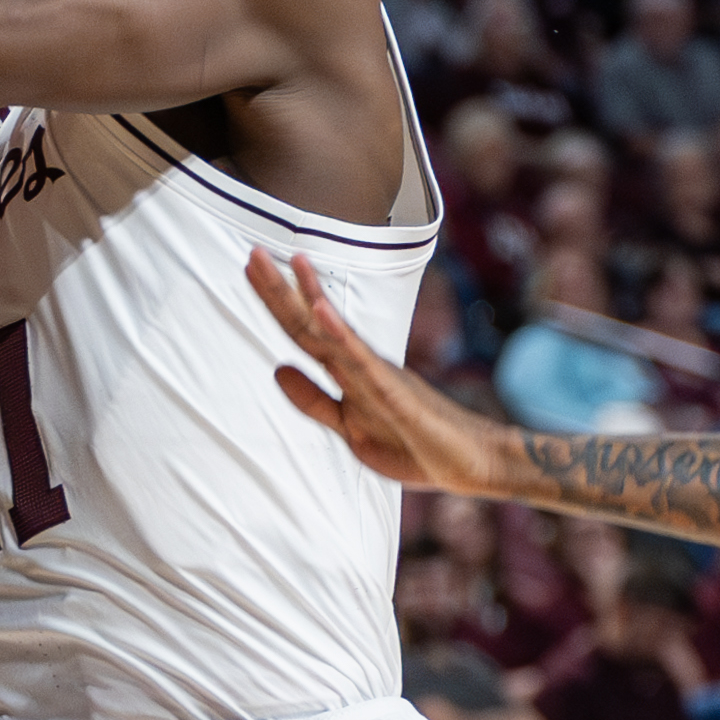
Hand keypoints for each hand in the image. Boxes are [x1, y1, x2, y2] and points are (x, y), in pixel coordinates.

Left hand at [244, 249, 511, 495]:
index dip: (276, 301)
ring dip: (311, 297)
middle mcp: (360, 362)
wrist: (467, 464)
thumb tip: (277, 369)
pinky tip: (321, 310)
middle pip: (312, 322)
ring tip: (294, 260)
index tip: (251, 268)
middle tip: (254, 254)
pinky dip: (340, 333)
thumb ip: (313, 400)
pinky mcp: (394, 391)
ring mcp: (377, 373)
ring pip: (336, 331)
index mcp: (347, 369)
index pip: (303, 330)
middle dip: (282, 289)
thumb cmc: (411, 443)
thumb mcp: (348, 426)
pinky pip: (362, 359)